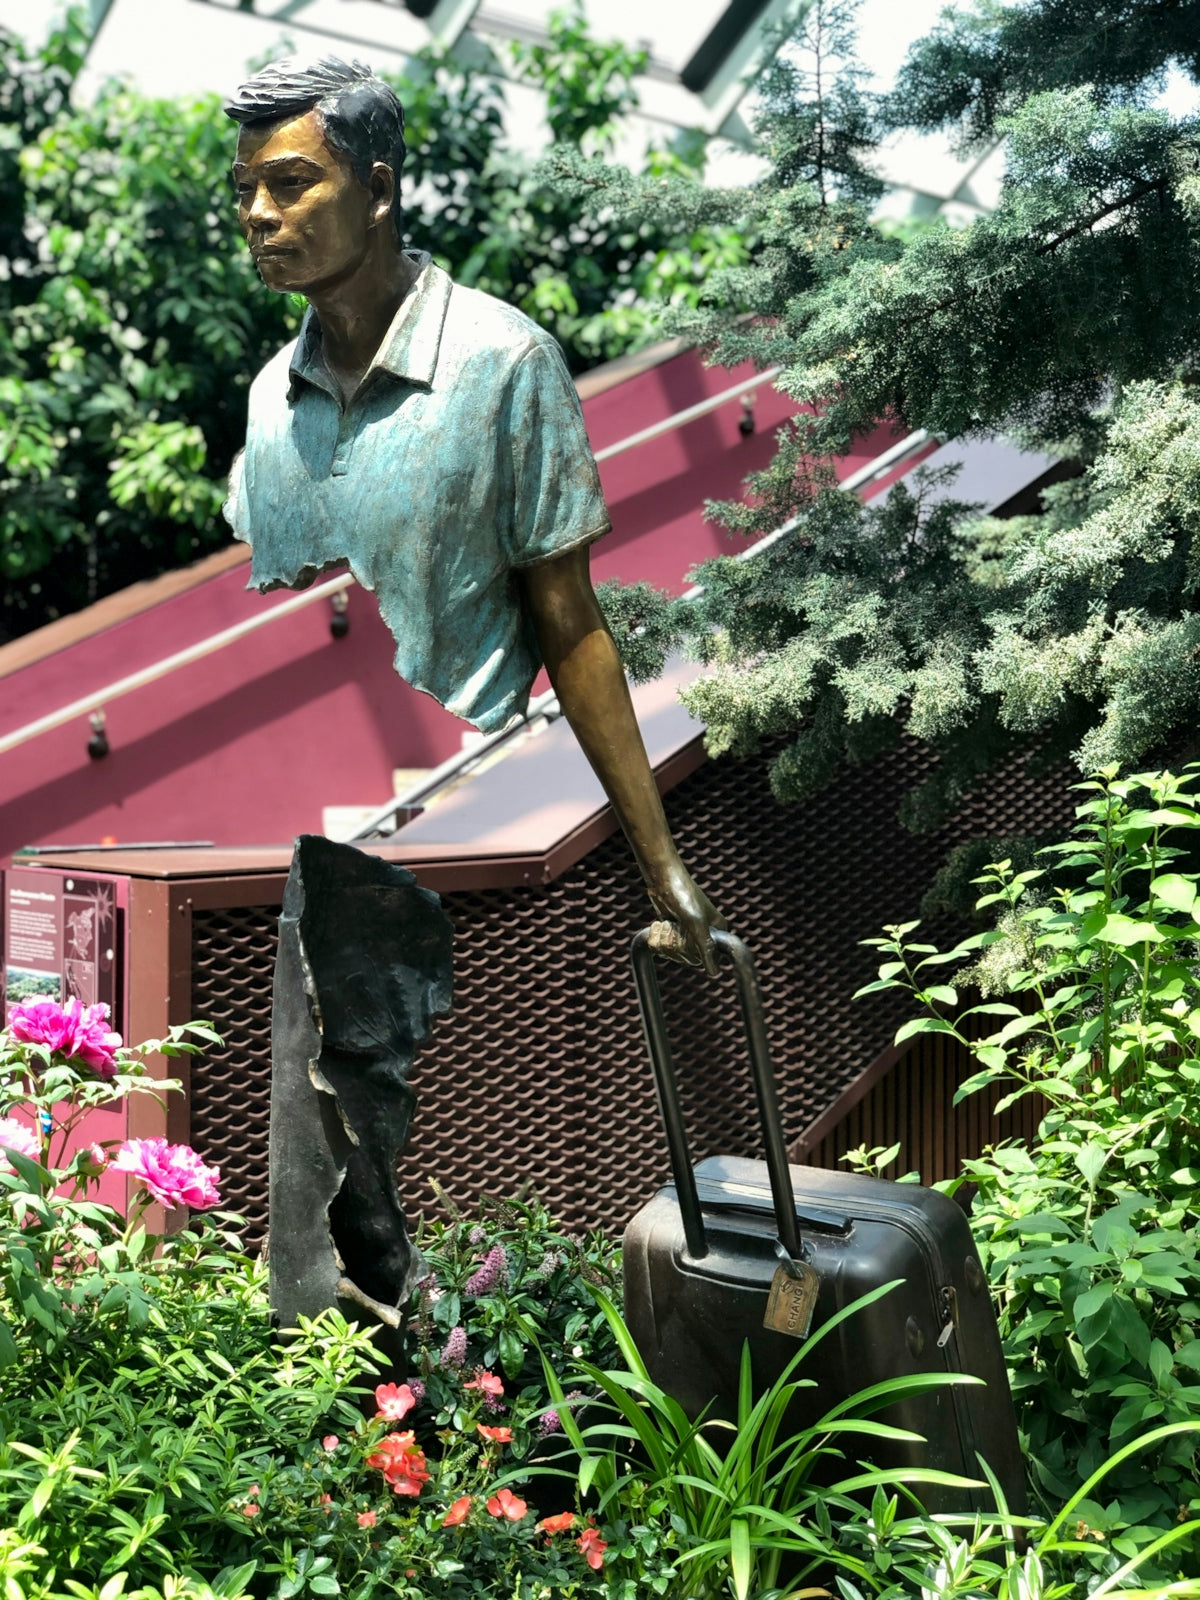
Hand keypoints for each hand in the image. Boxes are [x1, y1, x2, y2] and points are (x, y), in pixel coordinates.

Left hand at [646, 860, 727, 976]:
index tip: (685, 937)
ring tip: (665, 923)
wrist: (662, 878)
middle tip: (674, 926)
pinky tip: (658, 924)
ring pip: (672, 953)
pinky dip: (656, 937)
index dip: (692, 951)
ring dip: (664, 940)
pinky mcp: (670, 930)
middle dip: (674, 943)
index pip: (707, 958)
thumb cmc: (683, 895)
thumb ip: (705, 948)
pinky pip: (661, 947)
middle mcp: (703, 933)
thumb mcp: (696, 923)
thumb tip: (715, 972)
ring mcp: (685, 932)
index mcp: (716, 931)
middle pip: (687, 957)